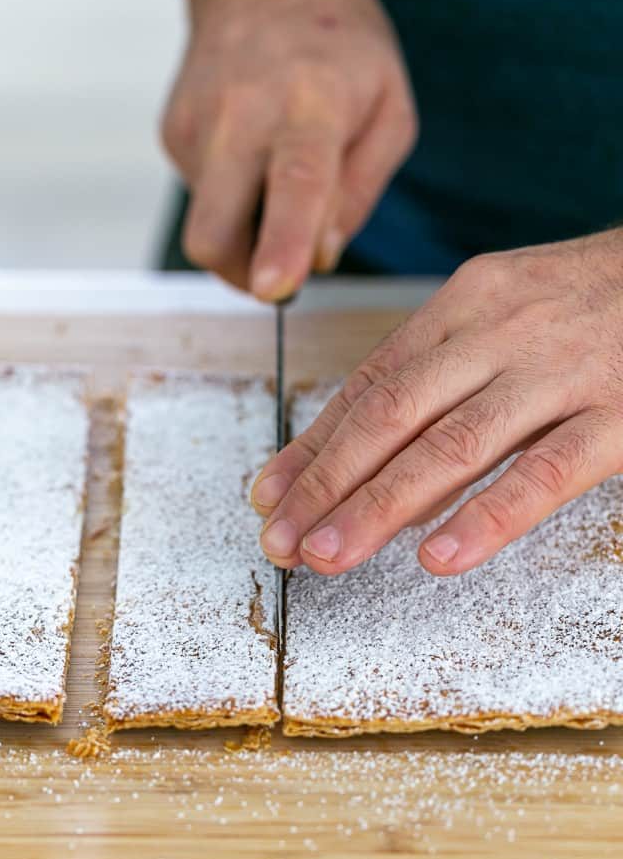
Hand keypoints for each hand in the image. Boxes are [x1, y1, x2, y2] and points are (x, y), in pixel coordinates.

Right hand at [162, 0, 416, 299]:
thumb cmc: (338, 47)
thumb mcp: (390, 111)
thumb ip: (361, 193)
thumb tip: (320, 256)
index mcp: (309, 104)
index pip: (294, 184)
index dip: (281, 243)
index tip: (272, 287)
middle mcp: (241, 114)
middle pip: (214, 233)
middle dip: (243, 273)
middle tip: (279, 269)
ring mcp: (196, 125)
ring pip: (204, 226)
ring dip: (242, 231)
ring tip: (271, 178)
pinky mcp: (172, 133)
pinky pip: (200, 199)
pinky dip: (230, 197)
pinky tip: (249, 153)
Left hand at [251, 229, 622, 573]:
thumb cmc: (584, 302)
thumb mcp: (501, 312)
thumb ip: (438, 377)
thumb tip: (370, 457)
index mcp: (462, 305)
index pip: (369, 384)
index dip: (313, 446)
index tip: (270, 495)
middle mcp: (498, 333)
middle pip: (391, 414)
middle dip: (327, 483)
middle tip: (281, 539)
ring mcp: (558, 372)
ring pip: (452, 445)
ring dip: (378, 506)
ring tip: (328, 554)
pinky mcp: (620, 413)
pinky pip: (545, 472)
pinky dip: (487, 516)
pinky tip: (438, 557)